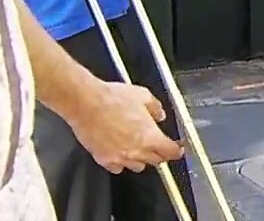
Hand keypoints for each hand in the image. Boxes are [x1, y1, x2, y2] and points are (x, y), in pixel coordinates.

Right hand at [68, 81, 183, 173]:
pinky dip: (121, 163)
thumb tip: (159, 114)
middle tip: (160, 146)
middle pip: (156, 161)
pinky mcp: (104, 159)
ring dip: (142, 159)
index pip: (170, 151)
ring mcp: (119, 157)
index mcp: (150, 136)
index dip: (177, 150)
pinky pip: (117, 167)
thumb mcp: (142, 95)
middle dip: (160, 154)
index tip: (178, 148)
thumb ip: (155, 107)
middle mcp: (136, 151)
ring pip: (138, 167)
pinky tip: (120, 153)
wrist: (86, 103)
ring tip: (140, 148)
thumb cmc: (111, 98)